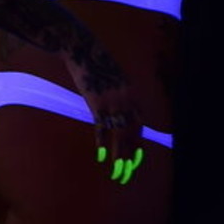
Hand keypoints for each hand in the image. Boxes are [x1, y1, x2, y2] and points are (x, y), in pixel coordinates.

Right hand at [62, 46, 145, 184]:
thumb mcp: (116, 79)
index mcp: (132, 94)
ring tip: (118, 170)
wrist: (84, 51)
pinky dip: (102, 142)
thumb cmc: (97, 64)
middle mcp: (126, 100)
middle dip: (130, 155)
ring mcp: (112, 102)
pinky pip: (101, 127)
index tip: (136, 159)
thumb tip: (120, 113)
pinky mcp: (97, 103)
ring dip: (119, 154)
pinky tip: (102, 155)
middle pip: (131, 133)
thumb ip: (121, 96)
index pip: (139, 124)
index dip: (137, 143)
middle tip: (128, 172)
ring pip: (119, 134)